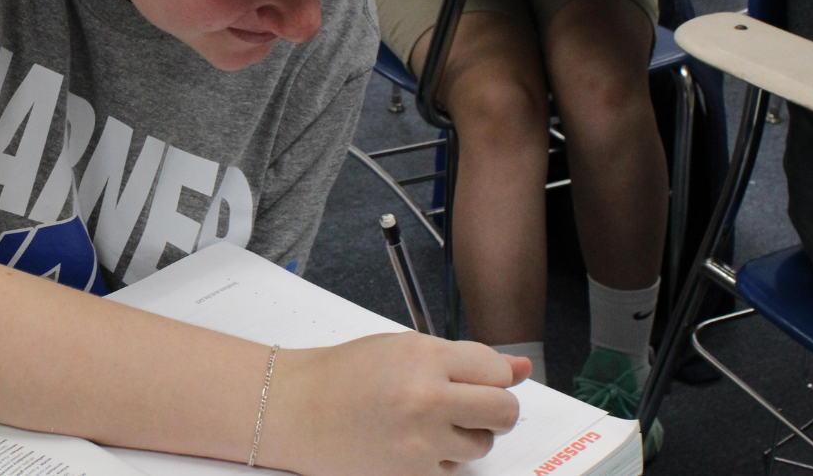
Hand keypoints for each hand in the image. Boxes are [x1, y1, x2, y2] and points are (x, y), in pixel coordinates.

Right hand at [262, 333, 528, 474]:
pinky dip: (440, 459)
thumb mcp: (401, 348)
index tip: (476, 379)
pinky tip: (408, 442)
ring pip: (482, 444)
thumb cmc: (341, 376)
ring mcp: (421, 440)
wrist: (293, 410)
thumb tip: (520, 369)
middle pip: (504, 411)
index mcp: (424, 357)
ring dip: (465, 435)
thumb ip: (464, 358)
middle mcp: (427, 397)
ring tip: (426, 423)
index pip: (497, 369)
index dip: (491, 375)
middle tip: (468, 405)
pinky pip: (453, 469)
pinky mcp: (412, 473)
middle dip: (494, 409)